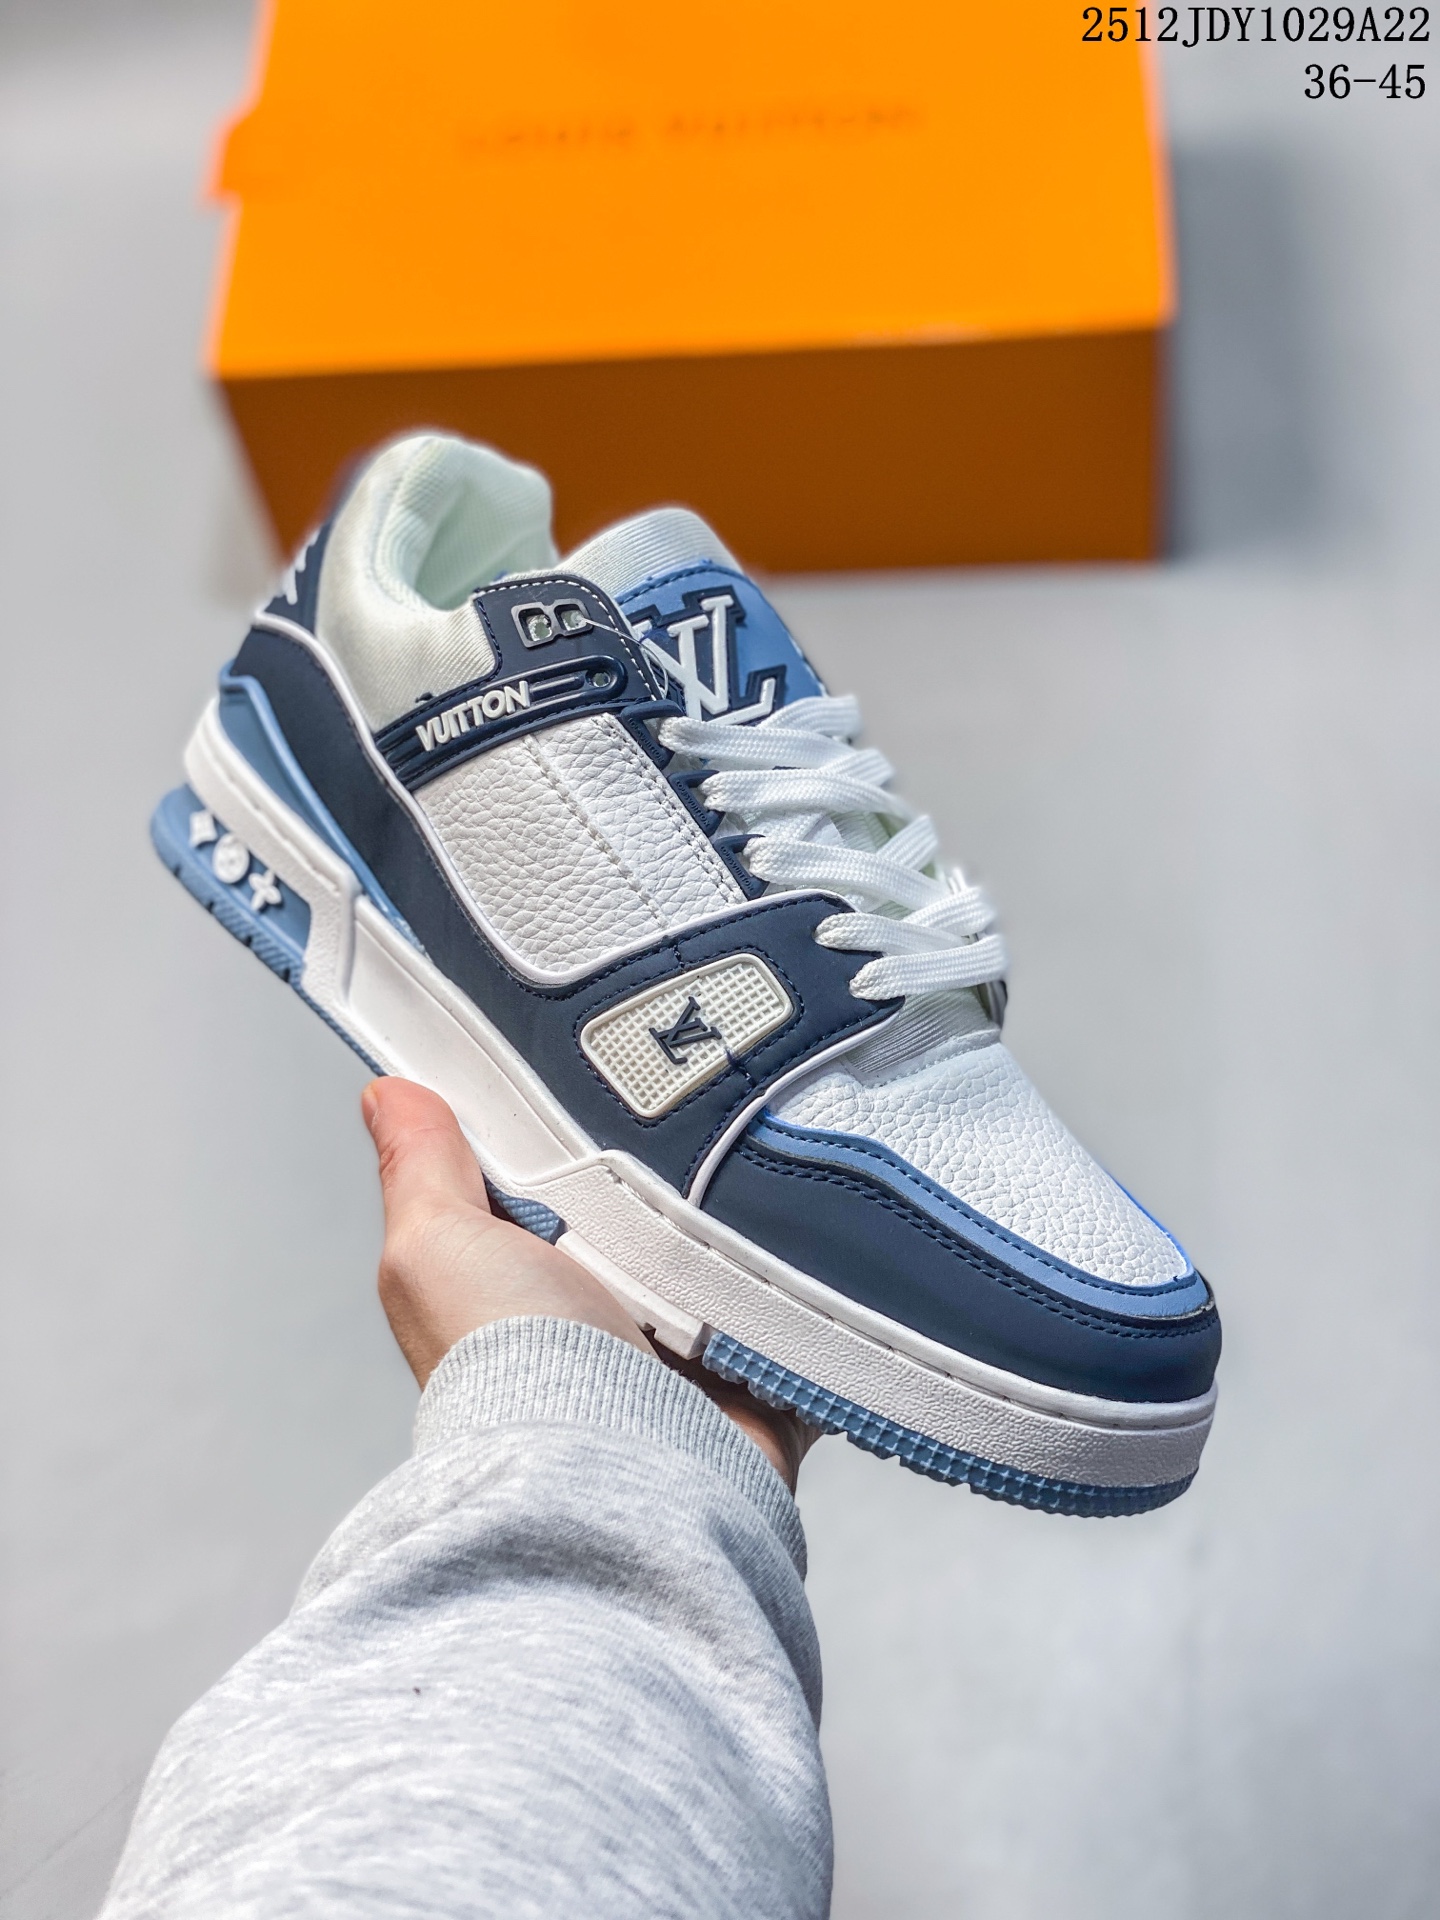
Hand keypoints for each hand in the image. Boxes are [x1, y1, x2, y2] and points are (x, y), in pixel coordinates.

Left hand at [361, 1079, 818, 1489]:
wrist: (617, 1467)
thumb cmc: (512, 1367)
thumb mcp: (436, 1245)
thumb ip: (420, 1168)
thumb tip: (387, 1094)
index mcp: (522, 1271)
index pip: (552, 1170)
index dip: (573, 1117)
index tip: (611, 1054)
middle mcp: (598, 1308)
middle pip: (649, 1200)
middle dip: (677, 1157)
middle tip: (704, 1101)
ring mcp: (679, 1342)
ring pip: (726, 1243)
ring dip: (746, 1211)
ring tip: (764, 1155)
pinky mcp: (752, 1371)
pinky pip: (796, 1304)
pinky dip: (809, 1277)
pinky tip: (819, 1227)